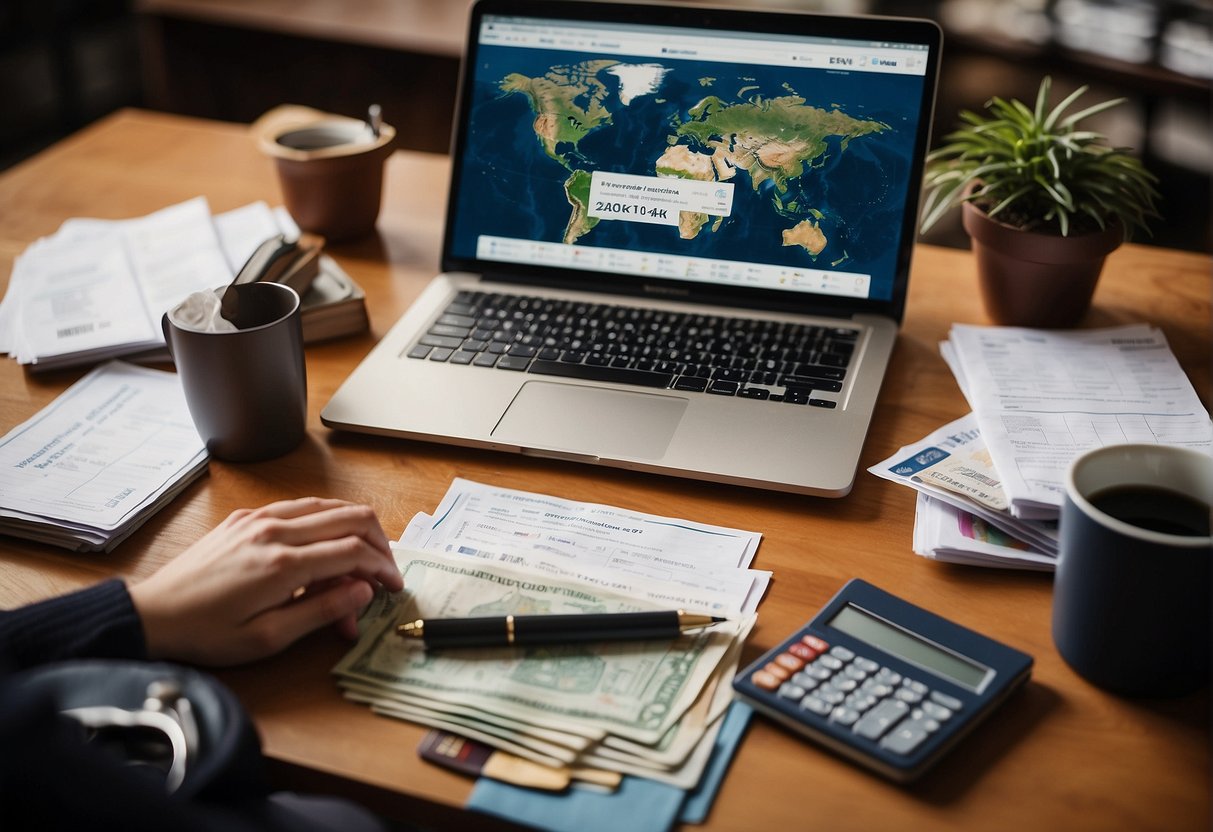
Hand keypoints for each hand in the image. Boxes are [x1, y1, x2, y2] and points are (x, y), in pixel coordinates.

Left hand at [129, 497, 403, 665]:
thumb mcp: (268, 638)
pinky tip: (324, 550)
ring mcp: (260, 518)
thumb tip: (363, 590)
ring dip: (354, 530)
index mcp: (283, 564)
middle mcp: (275, 530)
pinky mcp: (247, 517)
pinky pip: (301, 508)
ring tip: (359, 563)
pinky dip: (325, 523)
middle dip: (378, 544)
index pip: (354, 550)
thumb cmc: (208, 634)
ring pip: (328, 506)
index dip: (383, 567)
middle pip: (350, 517)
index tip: (393, 587)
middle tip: (384, 573)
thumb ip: (322, 610)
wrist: (153, 614)